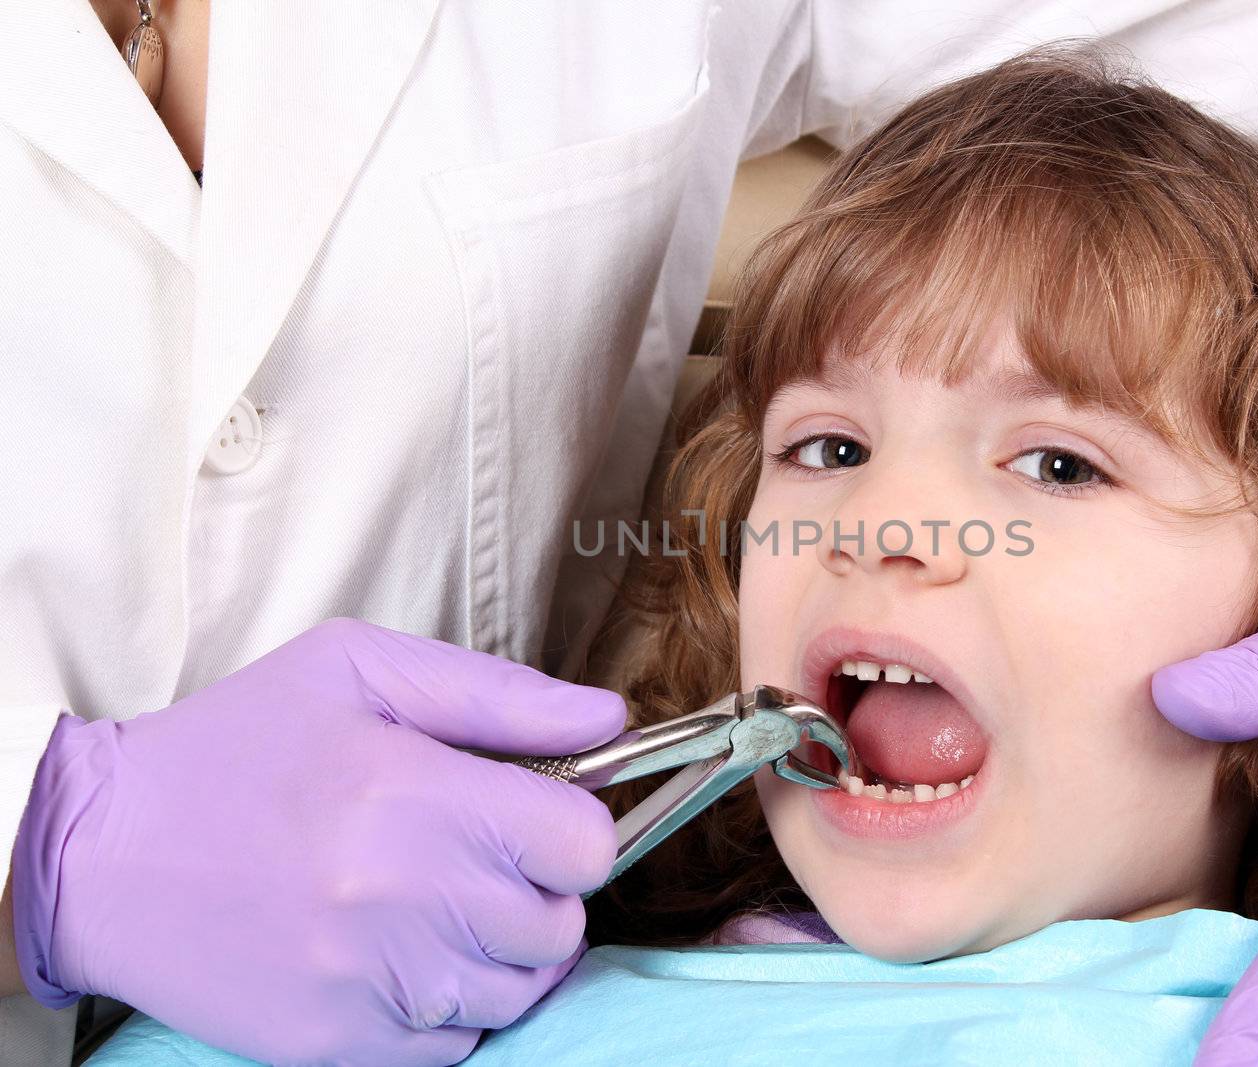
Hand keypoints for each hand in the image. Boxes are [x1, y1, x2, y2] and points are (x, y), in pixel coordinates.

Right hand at [12, 618, 624, 1066]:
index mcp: (420, 795)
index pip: (585, 847)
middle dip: (540, 892)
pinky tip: (404, 958)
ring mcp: (372, 983)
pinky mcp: (336, 1046)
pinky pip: (458, 1047)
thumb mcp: (359, 670)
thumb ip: (498, 695)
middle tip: (482, 861)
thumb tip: (609, 718)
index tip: (540, 822)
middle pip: (560, 926)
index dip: (577, 833)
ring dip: (503, 955)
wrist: (97, 852)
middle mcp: (405, 898)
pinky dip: (450, 1009)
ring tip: (442, 908)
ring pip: (518, 994)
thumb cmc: (235, 747)